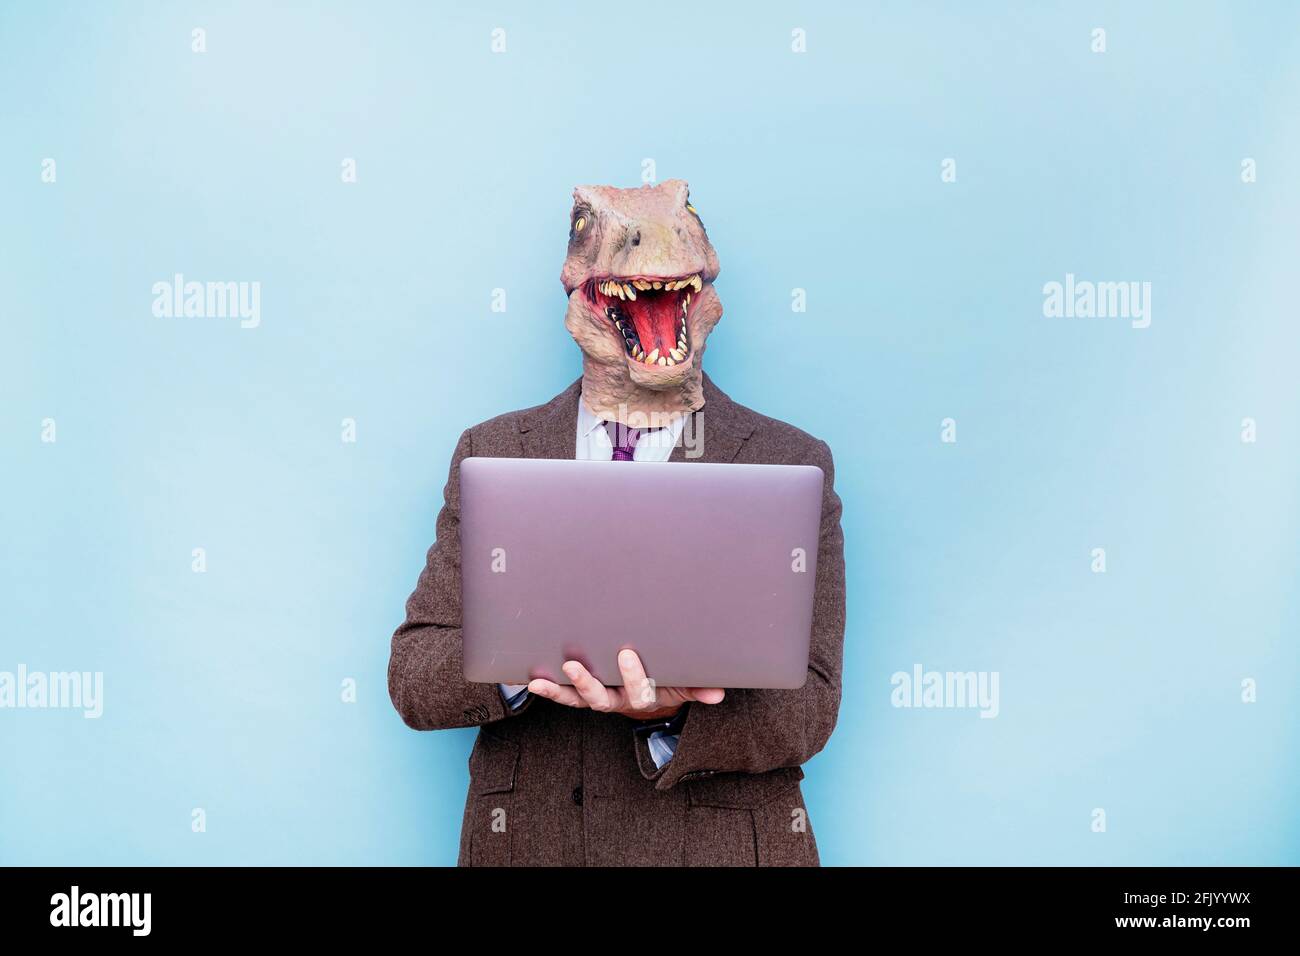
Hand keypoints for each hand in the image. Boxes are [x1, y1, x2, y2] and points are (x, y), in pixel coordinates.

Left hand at [527, 649, 724, 720]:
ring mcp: (595, 697)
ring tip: (540, 680)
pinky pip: (559, 693)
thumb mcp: (682, 684)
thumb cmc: (665, 680)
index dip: (633, 676)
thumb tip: (719, 693)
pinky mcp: (578, 692)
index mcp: (642, 697)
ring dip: (557, 689)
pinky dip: (543, 687)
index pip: (638, 692)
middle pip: (599, 699)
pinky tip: (526, 678)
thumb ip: (697, 687)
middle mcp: (615, 700)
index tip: (627, 655)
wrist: (647, 691)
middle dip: (586, 683)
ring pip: (575, 698)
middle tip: (574, 666)